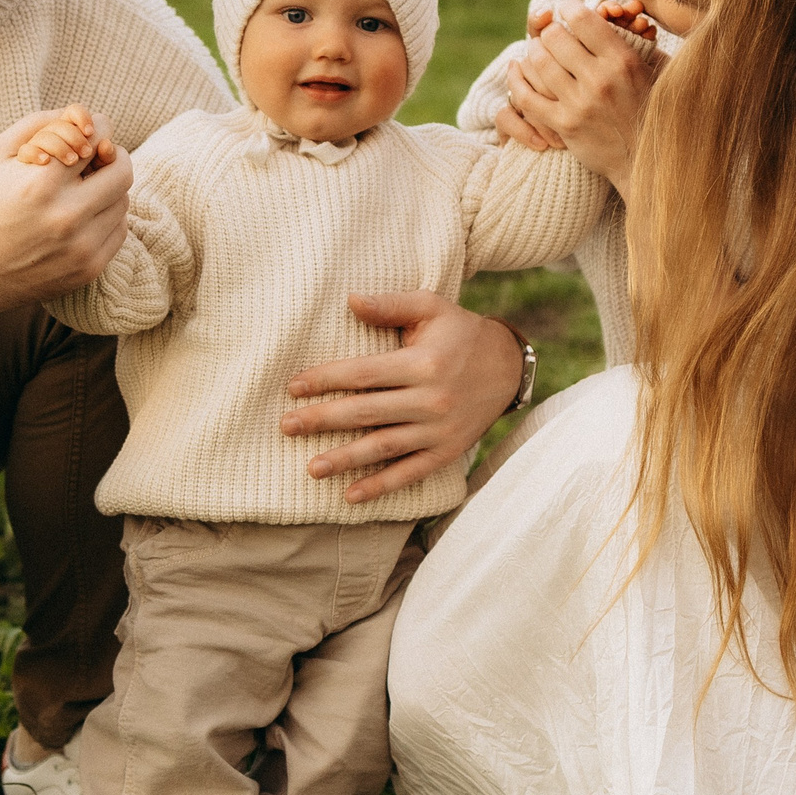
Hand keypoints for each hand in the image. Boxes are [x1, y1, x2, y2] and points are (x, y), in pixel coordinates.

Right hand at [0, 112, 134, 313]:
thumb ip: (40, 124)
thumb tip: (85, 115)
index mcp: (41, 183)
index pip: (96, 138)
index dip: (96, 128)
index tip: (89, 131)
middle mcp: (66, 216)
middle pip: (121, 170)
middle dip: (111, 156)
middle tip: (97, 157)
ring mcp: (82, 246)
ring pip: (123, 200)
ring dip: (109, 188)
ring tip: (84, 189)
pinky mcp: (91, 267)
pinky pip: (121, 229)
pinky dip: (108, 217)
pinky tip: (84, 216)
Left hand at [280, 292, 522, 504]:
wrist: (508, 367)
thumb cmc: (460, 332)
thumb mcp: (430, 307)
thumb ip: (390, 305)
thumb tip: (349, 299)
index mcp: (422, 363)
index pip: (363, 374)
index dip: (326, 379)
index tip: (293, 386)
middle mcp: (430, 399)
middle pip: (366, 412)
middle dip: (323, 419)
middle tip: (287, 426)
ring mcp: (439, 430)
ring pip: (384, 447)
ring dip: (345, 459)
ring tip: (311, 468)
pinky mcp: (447, 452)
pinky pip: (410, 473)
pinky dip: (381, 486)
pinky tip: (351, 495)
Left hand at [507, 0, 663, 197]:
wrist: (646, 158)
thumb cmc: (652, 107)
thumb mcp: (654, 69)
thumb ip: (636, 39)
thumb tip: (611, 9)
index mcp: (623, 60)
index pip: (583, 19)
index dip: (569, 7)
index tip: (566, 8)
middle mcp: (600, 79)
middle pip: (556, 37)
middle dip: (550, 30)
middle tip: (552, 32)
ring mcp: (579, 103)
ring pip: (539, 61)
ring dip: (534, 51)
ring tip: (537, 49)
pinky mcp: (563, 124)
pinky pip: (526, 96)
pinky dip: (516, 79)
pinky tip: (515, 68)